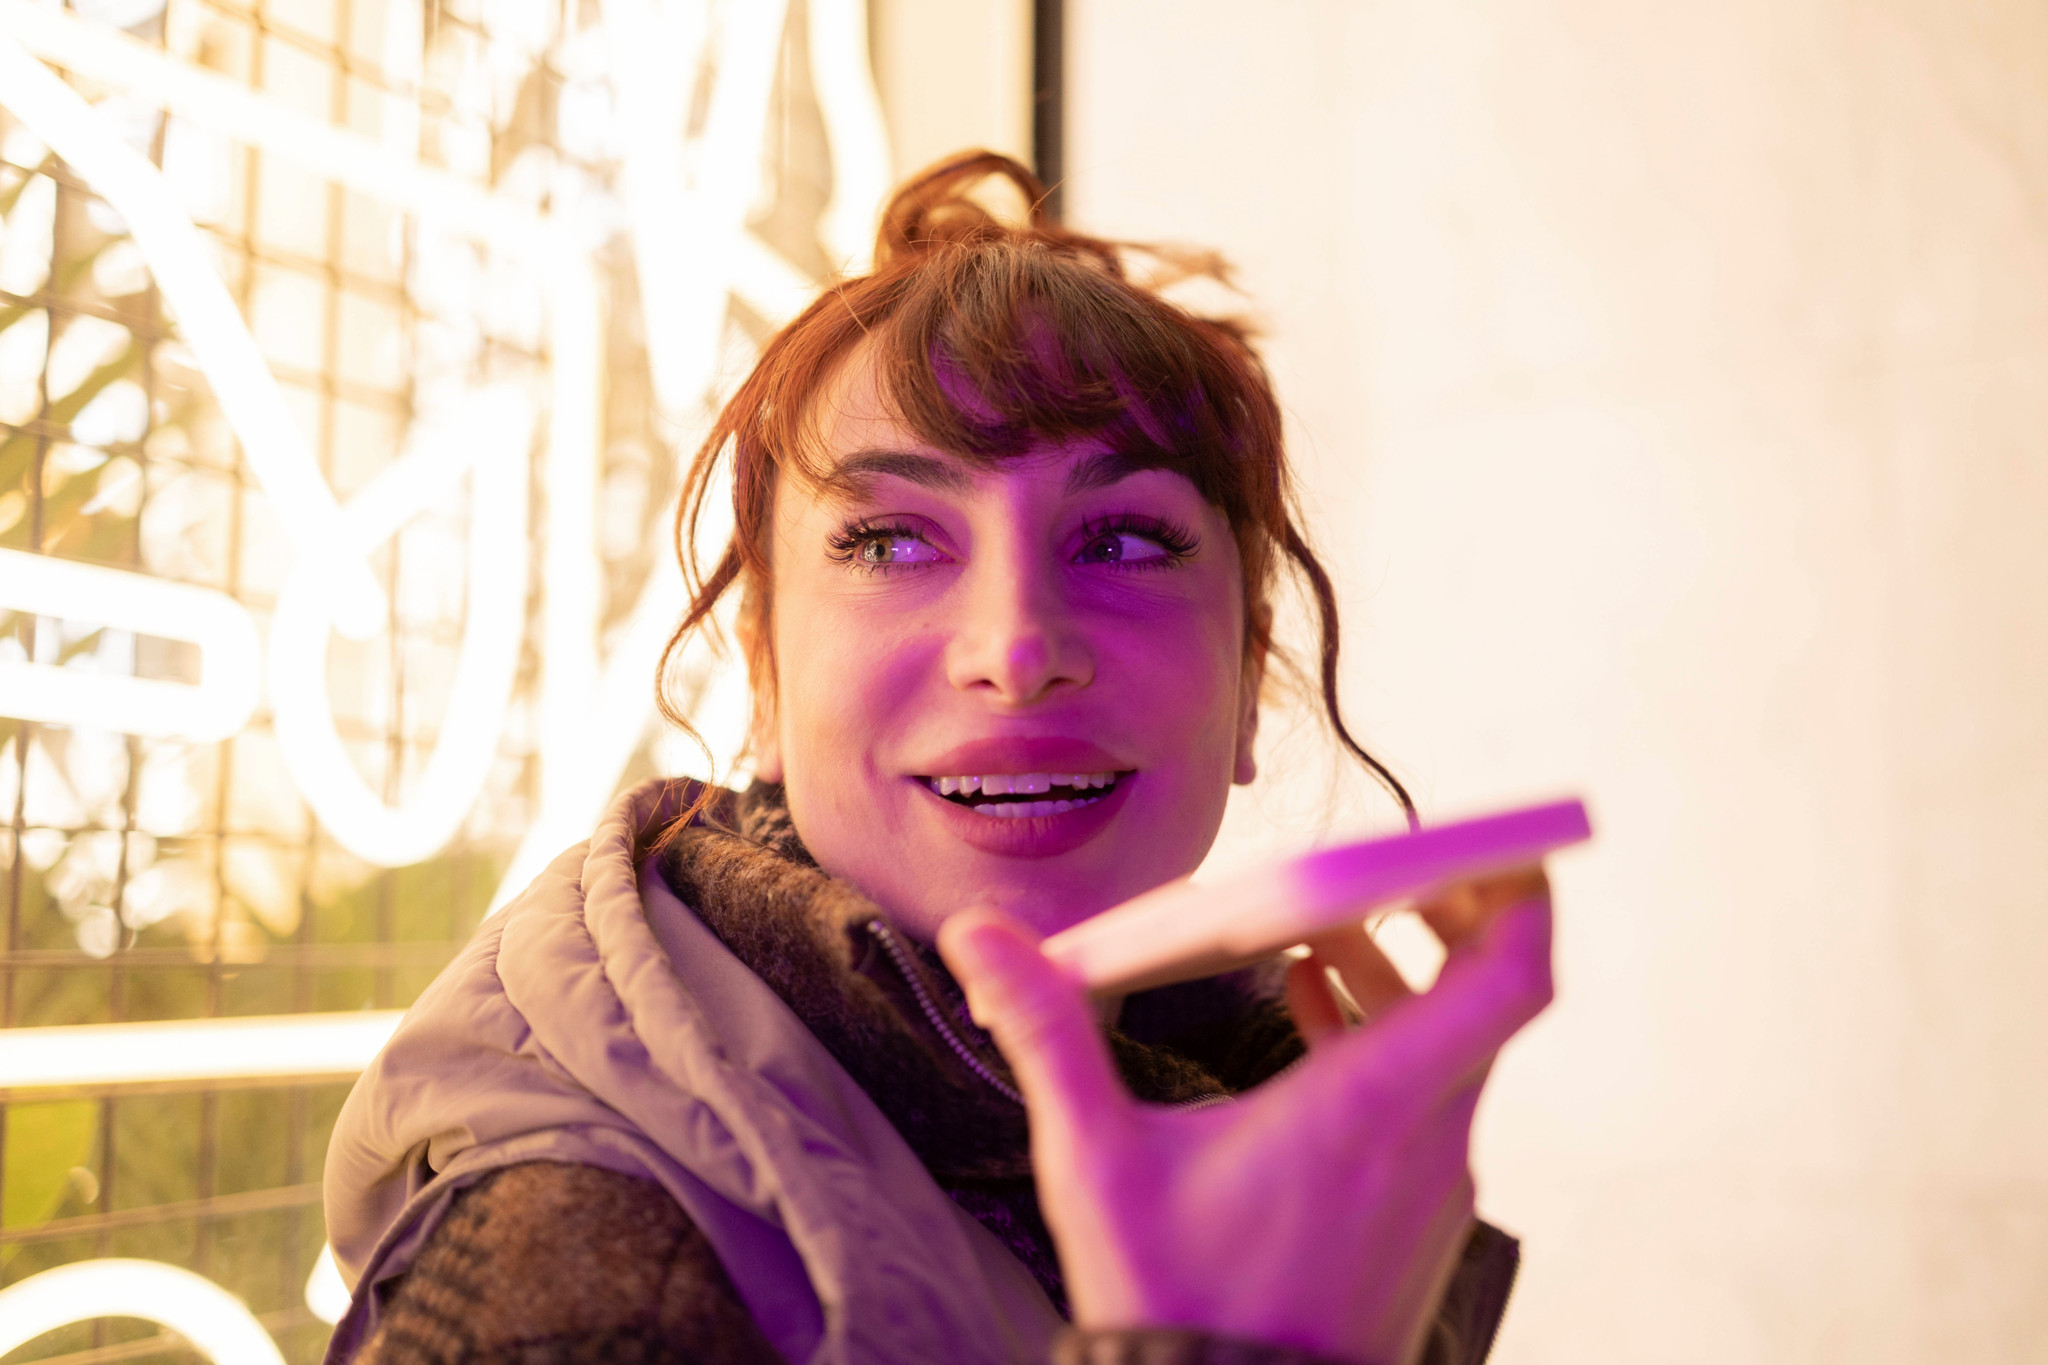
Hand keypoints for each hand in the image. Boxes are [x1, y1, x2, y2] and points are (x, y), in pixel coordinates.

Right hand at [937, 868, 1552, 1364]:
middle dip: (1438, 916)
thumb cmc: (1175, 1304)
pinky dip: (1388, 1044)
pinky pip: (1429, 1100)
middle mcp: (1429, 1140)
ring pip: (1453, 1049)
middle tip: (1381, 870)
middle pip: (1488, 995)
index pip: (1511, 976)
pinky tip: (1317, 1022)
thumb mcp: (1097, 1160)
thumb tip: (983, 941)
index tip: (1482, 838)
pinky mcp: (1418, 1219)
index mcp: (1373, 1107)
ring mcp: (1433, 1185)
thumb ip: (1045, 1033)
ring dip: (1399, 981)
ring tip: (1317, 942)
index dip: (1516, 891)